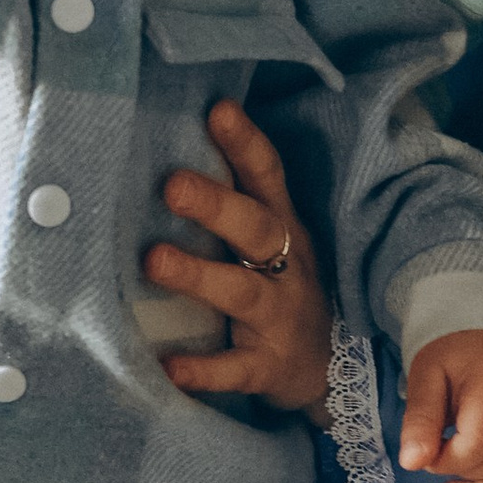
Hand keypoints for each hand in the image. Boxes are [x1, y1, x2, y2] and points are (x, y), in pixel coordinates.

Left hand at [146, 101, 332, 414]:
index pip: (266, 177)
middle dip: (216, 205)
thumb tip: (164, 154)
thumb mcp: (269, 242)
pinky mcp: (269, 367)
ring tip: (154, 260)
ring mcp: (280, 318)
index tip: (218, 110)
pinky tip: (168, 367)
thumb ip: (230, 204)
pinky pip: (236, 369)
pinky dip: (204, 370)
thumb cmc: (280, 289)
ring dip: (199, 276)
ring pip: (243, 293)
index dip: (245, 144)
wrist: (328, 372)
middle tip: (172, 185)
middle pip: (256, 229)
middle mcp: (286, 267)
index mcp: (283, 228)